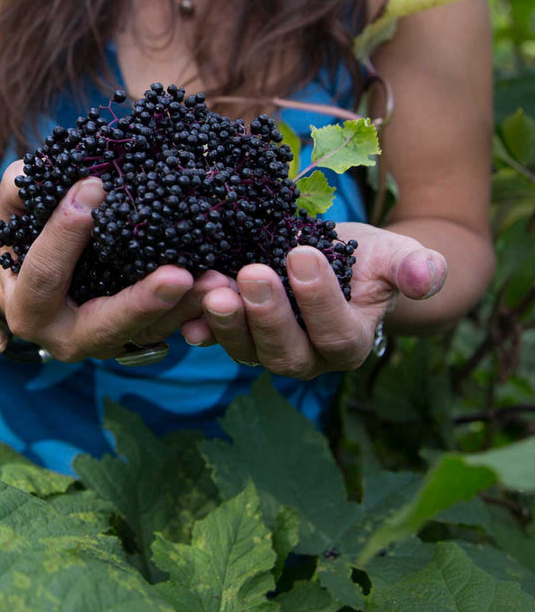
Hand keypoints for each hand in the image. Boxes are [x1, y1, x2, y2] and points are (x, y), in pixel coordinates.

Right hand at [0, 161, 231, 361]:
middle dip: (144, 302)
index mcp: (29, 308)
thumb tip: (55, 173)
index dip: (64, 235)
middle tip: (179, 276)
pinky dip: (199, 309)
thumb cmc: (28, 235)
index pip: (45, 275)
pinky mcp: (143, 335)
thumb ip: (21, 188)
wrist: (42, 277)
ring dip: (186, 307)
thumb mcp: (14, 211)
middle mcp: (69, 337)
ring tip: (217, 280)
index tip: (93, 188)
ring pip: (151, 331)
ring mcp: (111, 341)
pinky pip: (173, 326)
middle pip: (107, 324)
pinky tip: (226, 286)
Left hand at [180, 222, 446, 377]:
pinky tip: (184, 313)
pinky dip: (198, 328)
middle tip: (252, 273)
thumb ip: (413, 267)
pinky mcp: (233, 334)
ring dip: (226, 322)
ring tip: (213, 287)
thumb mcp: (393, 255)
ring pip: (245, 349)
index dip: (319, 299)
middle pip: (285, 351)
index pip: (336, 333)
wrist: (331, 257)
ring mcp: (265, 349)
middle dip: (267, 314)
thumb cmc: (366, 259)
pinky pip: (213, 339)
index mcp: (350, 343)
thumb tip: (427, 278)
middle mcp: (306, 357)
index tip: (301, 254)